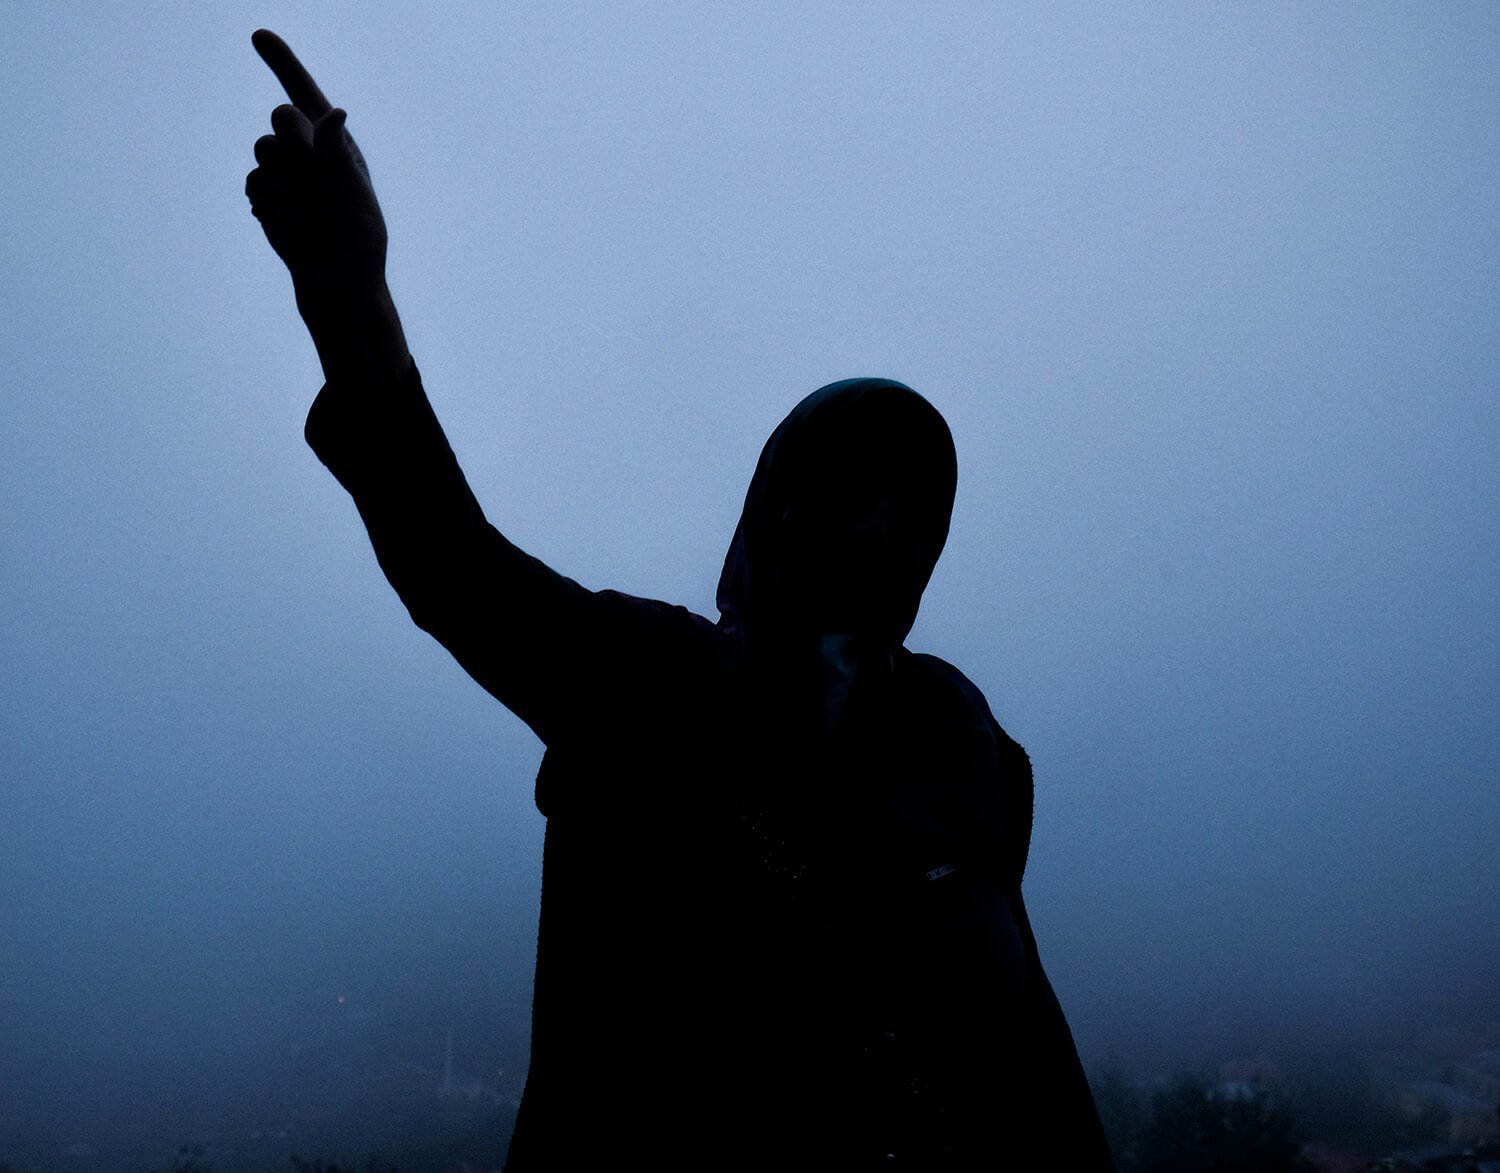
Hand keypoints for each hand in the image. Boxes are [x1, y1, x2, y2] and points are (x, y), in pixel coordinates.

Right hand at [245, 30, 387, 302]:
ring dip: (280, 179)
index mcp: (337, 142)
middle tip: (310, 179)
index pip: (305, 92)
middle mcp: (308, 150)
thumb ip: (335, 154)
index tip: (258, 35)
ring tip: (304, 210)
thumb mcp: (352, 195)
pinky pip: (252, 180)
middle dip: (289, 141)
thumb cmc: (356, 241)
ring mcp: (284, 170)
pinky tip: (287, 222)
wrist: (335, 281)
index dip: (282, 61)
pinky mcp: (265, 192)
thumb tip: (334, 114)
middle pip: (279, 117)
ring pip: (261, 148)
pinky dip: (267, 201)